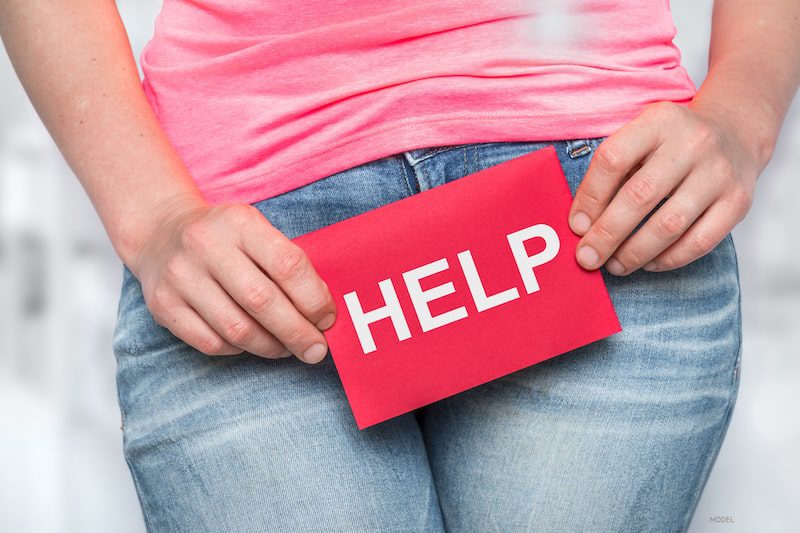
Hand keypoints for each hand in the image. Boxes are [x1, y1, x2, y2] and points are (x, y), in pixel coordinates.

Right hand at [128, 200, 335, 363]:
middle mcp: (206, 246)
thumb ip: (288, 264)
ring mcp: (180, 277)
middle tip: (316, 350)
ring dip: (271, 347)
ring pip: (237, 330)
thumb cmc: (226, 237)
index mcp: (240, 222)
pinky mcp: (163, 305)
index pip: (288, 265)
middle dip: (297, 333)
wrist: (160, 231)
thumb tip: (323, 315)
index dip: (314, 299)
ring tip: (287, 348)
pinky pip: (212, 343)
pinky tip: (251, 342)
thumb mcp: (256, 230)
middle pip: (263, 302)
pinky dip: (239, 350)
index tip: (327, 319)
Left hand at [568, 101, 759, 274]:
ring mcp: (719, 172)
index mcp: (658, 121)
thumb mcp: (641, 138)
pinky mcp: (738, 201)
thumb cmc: (671, 144)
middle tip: (587, 258)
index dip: (589, 198)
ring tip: (615, 265)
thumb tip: (582, 225)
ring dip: (635, 253)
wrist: (734, 133)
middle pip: (639, 195)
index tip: (576, 226)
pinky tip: (649, 263)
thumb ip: (612, 172)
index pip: (613, 160)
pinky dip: (669, 259)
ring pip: (669, 224)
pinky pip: (700, 242)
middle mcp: (692, 143)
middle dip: (607, 234)